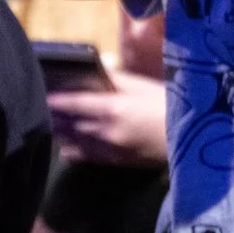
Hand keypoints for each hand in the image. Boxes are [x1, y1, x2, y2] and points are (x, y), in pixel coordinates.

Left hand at [47, 73, 168, 167]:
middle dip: (55, 115)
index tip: (44, 92)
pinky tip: (66, 145)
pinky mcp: (115, 162)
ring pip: (74, 141)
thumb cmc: (170, 106)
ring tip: (51, 122)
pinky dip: (72, 149)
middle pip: (70, 123)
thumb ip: (117, 79)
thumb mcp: (144, 86)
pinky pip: (85, 156)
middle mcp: (105, 131)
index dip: (56, 99)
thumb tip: (96, 70)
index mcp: (113, 108)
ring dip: (61, 132)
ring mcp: (109, 149)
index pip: (74, 103)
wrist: (190, 140)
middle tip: (42, 105)